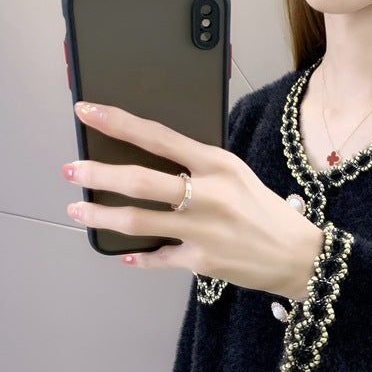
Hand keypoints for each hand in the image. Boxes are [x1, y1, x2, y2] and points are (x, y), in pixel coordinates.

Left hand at [62, 101, 324, 300]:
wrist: (299, 256)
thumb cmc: (269, 214)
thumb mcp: (239, 176)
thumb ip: (201, 168)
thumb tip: (156, 162)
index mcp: (218, 165)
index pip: (159, 136)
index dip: (118, 123)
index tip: (87, 112)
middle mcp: (208, 195)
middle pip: (139, 180)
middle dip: (98, 174)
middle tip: (72, 170)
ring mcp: (203, 230)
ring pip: (138, 220)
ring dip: (102, 216)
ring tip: (79, 212)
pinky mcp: (202, 260)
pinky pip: (159, 257)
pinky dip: (139, 257)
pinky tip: (125, 255)